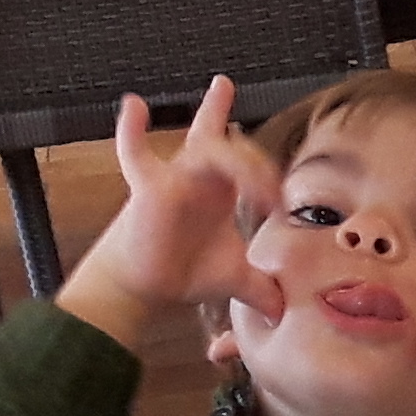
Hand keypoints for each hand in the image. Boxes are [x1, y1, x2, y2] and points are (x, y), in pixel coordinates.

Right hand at [56, 78, 273, 352]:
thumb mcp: (236, 278)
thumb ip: (264, 288)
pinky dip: (131, 129)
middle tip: (272, 197)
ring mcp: (174, 177)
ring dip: (240, 163)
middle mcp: (199, 176)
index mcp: (222, 189)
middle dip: (258, 164)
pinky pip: (134, 153)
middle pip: (232, 146)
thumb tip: (284, 310)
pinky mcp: (149, 188)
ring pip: (209, 148)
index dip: (266, 164)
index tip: (281, 197)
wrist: (147, 287)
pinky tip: (134, 105)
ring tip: (260, 192)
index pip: (244, 155)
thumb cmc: (184, 271)